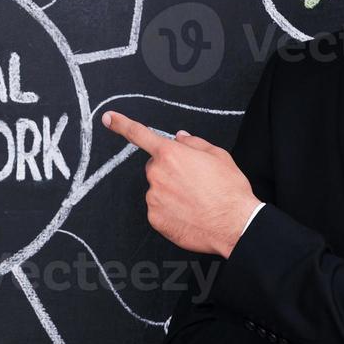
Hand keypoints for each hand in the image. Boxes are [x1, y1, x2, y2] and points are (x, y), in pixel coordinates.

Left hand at [101, 110, 259, 257]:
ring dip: (170, 192)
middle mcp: (157, 174)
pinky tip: (189, 213)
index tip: (108, 118)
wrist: (235, 225)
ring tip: (195, 200)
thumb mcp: (218, 156)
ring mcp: (154, 197)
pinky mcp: (155, 218)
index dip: (121, 124)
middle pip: (155, 167)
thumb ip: (194, 143)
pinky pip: (158, 209)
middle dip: (169, 170)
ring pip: (157, 189)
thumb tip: (180, 138)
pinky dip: (170, 211)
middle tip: (193, 182)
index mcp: (171, 154)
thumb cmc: (229, 190)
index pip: (139, 134)